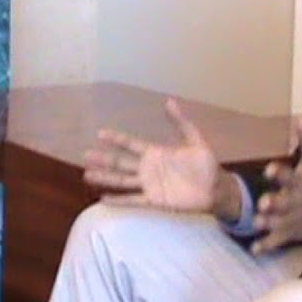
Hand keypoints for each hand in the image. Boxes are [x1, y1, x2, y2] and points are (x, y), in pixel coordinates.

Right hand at [82, 98, 236, 217]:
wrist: (216, 188)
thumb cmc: (206, 164)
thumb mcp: (195, 140)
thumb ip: (181, 122)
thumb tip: (169, 101)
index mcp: (155, 152)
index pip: (131, 144)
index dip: (116, 139)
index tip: (100, 133)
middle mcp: (148, 168)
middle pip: (121, 162)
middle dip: (103, 159)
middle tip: (85, 156)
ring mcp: (149, 184)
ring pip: (122, 180)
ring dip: (105, 178)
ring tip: (87, 175)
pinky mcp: (154, 200)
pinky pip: (133, 200)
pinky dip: (118, 200)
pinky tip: (102, 199)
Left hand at [251, 123, 301, 253]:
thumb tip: (299, 117)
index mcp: (299, 183)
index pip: (290, 176)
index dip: (280, 173)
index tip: (268, 169)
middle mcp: (294, 202)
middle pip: (283, 203)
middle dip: (274, 203)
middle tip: (263, 203)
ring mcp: (291, 220)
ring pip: (278, 223)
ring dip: (267, 223)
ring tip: (255, 223)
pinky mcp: (288, 234)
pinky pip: (276, 242)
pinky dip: (266, 246)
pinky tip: (254, 249)